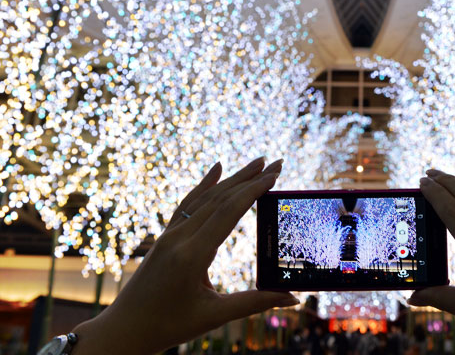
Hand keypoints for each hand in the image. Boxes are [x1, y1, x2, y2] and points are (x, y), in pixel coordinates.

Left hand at [71, 157, 298, 354]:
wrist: (123, 330)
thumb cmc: (167, 327)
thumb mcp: (214, 316)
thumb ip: (255, 303)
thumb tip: (293, 298)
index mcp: (191, 255)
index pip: (228, 212)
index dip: (254, 191)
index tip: (275, 175)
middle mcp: (179, 238)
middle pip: (220, 198)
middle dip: (250, 178)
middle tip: (276, 162)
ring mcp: (169, 235)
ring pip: (205, 197)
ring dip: (233, 178)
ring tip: (257, 163)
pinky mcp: (165, 237)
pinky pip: (187, 204)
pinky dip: (205, 184)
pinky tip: (216, 168)